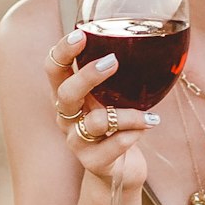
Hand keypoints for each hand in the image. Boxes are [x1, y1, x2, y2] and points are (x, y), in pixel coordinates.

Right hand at [46, 32, 156, 188]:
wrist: (121, 170)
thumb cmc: (117, 126)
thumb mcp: (112, 98)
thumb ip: (117, 76)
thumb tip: (144, 38)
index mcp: (68, 96)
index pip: (54, 69)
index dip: (62, 51)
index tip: (80, 34)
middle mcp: (66, 117)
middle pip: (65, 93)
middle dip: (87, 76)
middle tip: (112, 62)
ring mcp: (77, 141)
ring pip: (97, 122)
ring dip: (128, 114)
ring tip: (150, 115)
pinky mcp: (93, 162)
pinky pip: (114, 145)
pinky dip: (134, 134)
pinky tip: (148, 127)